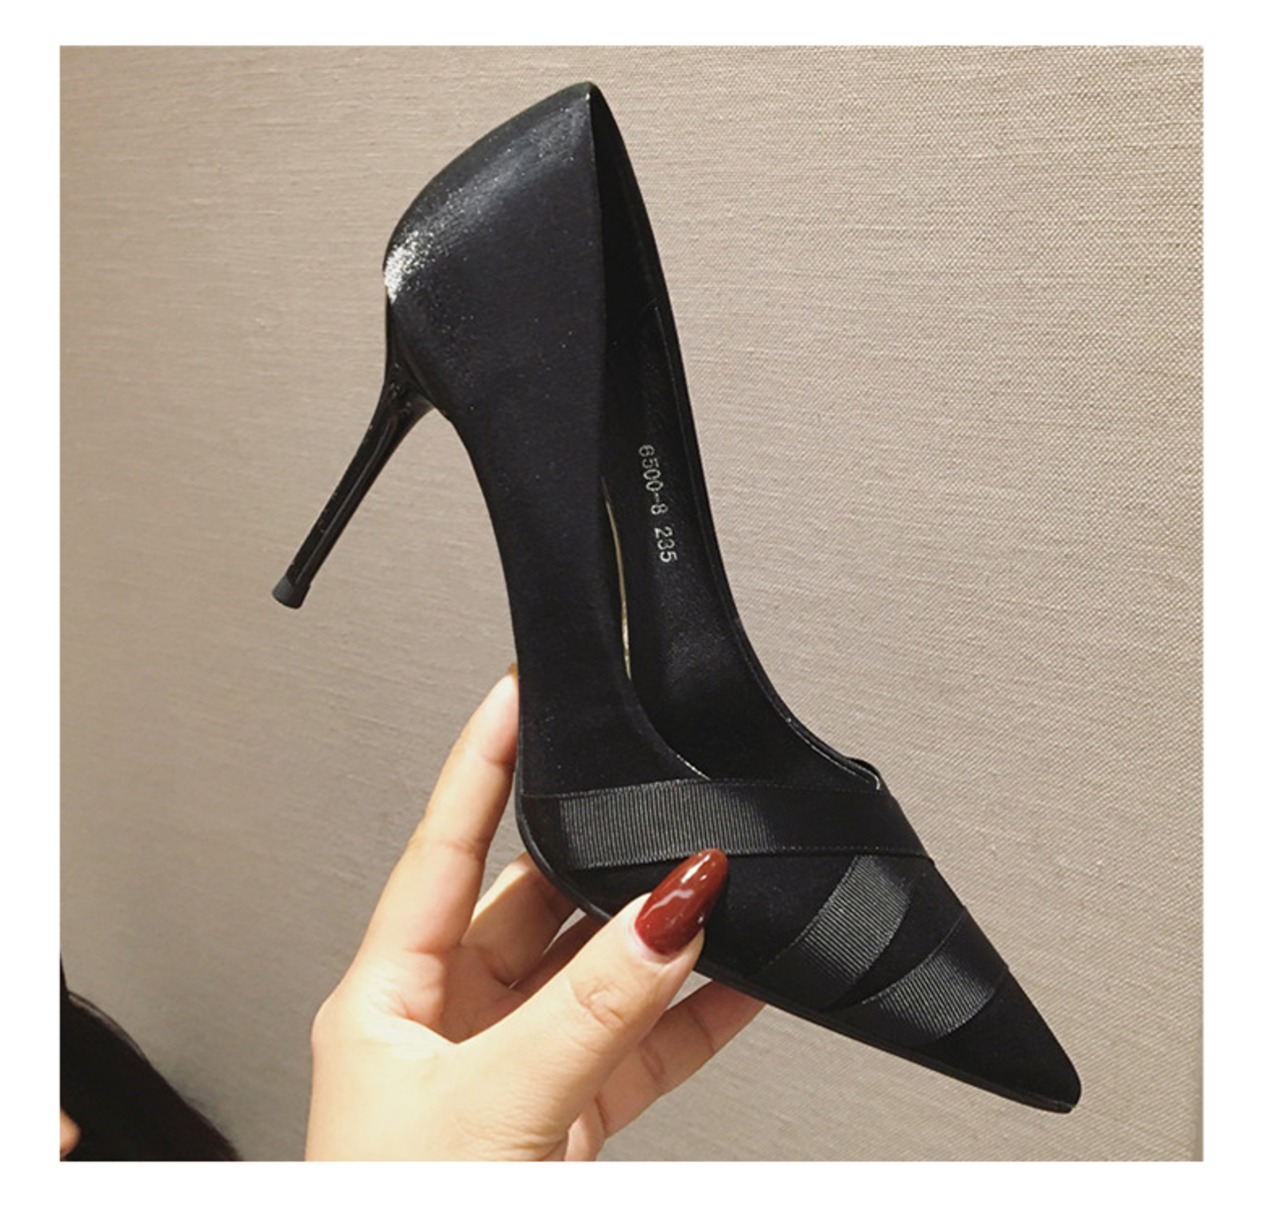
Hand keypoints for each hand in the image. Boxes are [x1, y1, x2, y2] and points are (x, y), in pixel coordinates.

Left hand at [305, 668, 761, 1159]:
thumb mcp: (491, 1108)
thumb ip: (588, 1010)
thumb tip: (670, 913)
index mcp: (390, 998)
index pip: (443, 847)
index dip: (481, 763)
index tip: (520, 691)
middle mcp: (447, 1023)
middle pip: (537, 907)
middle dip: (603, 863)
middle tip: (664, 817)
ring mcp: (511, 1069)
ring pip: (598, 975)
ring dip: (662, 941)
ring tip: (723, 889)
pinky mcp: (565, 1120)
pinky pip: (639, 1045)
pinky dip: (694, 1017)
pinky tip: (742, 984)